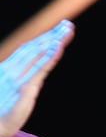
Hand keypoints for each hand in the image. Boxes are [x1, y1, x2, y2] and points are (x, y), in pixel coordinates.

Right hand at [0, 20, 73, 136]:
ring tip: (66, 30)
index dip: (43, 38)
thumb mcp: (11, 94)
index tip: (57, 29)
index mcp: (9, 69)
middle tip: (67, 24)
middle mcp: (13, 69)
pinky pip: (40, 68)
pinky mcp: (25, 87)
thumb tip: (33, 78)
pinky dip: (49, 56)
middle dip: (52, 34)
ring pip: (39, 53)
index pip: (29, 49)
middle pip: (35, 47)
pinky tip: (57, 46)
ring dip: (54, 40)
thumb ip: (22, 83)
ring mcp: (19, 77)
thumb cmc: (0, 113)